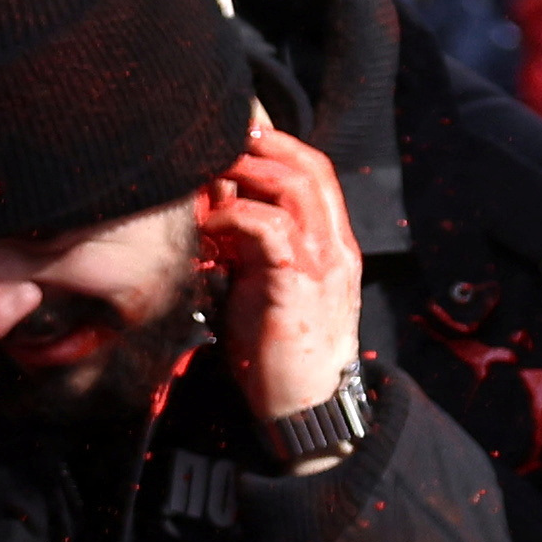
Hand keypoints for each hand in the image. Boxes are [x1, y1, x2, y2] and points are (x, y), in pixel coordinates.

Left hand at [191, 118, 361, 433]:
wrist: (301, 404)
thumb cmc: (274, 344)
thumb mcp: (264, 281)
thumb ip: (250, 244)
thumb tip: (210, 207)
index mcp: (331, 243)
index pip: (317, 172)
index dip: (278, 145)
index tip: (234, 137)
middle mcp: (334, 246)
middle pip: (309, 168)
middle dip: (259, 147)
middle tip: (214, 144)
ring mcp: (321, 264)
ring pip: (294, 189)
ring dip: (245, 174)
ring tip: (208, 179)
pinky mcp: (297, 285)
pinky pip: (270, 229)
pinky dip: (234, 216)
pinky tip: (207, 224)